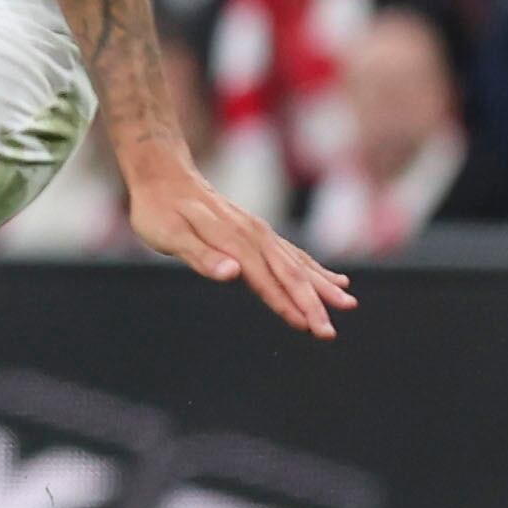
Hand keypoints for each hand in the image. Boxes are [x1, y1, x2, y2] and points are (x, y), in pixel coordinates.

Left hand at [118, 145, 356, 338]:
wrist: (163, 174)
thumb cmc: (159, 209)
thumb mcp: (169, 235)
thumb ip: (201, 256)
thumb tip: (232, 274)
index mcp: (234, 242)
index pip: (266, 280)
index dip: (287, 305)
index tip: (308, 327)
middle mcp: (254, 236)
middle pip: (290, 274)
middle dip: (313, 304)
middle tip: (330, 333)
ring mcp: (258, 233)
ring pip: (298, 264)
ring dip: (322, 287)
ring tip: (348, 304)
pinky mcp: (257, 232)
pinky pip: (293, 254)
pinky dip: (315, 269)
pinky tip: (333, 280)